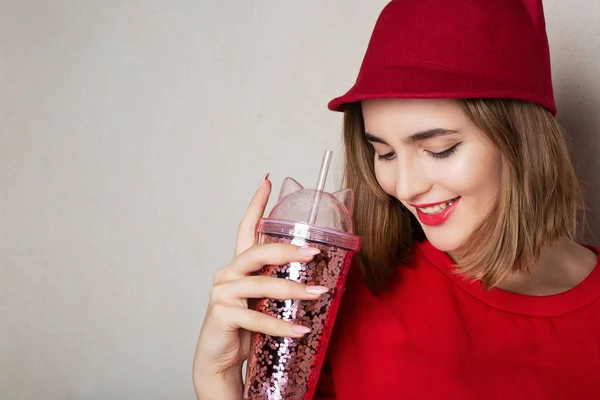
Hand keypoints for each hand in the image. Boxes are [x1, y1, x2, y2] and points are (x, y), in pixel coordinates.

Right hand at [193, 174, 327, 397]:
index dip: (256, 204)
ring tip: (318, 294)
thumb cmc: (245, 328)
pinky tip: (301, 329)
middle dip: (288, 250)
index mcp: (239, 267)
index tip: (267, 180)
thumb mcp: (263, 302)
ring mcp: (222, 293)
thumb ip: (277, 286)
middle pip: (258, 252)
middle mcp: (227, 274)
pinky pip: (257, 317)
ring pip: (261, 285)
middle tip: (314, 253)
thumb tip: (316, 278)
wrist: (221, 360)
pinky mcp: (222, 315)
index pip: (246, 228)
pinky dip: (281, 325)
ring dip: (293, 291)